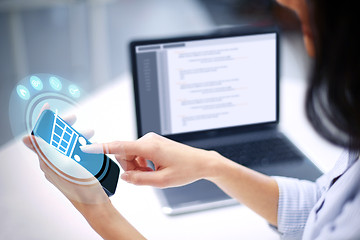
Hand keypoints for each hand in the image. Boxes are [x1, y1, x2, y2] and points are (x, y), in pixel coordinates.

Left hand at [23, 103, 107, 204]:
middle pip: (54, 138)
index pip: (40, 136)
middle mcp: (53, 163)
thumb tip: (26, 139)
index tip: (49, 108)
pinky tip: (90, 145)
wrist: (96, 205)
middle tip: (73, 119)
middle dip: (64, 126)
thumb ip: (46, 150)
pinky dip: (81, 146)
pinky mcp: (74, 169)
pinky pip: (74, 153)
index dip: (43, 120)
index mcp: (48, 161)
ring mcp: (64, 167)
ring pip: (66, 144)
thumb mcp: (65, 165)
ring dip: (76, 136)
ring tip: (89, 133)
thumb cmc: (82, 188)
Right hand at [81, 132, 223, 187]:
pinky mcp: (153, 142)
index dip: (102, 148)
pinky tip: (155, 168)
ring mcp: (151, 140)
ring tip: (154, 173)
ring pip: (131, 155)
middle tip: (146, 176)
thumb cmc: (186, 170)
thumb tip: (124, 176)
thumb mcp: (162, 181)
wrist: (201, 162)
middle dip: (130, 168)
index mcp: (149, 147)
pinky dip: (142, 163)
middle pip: (124, 154)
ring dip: (138, 167)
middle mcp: (148, 139)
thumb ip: (139, 179)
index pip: (120, 146)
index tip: (87, 148)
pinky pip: (139, 153)